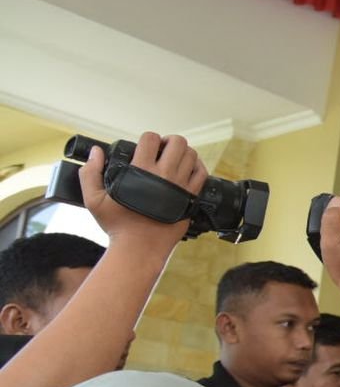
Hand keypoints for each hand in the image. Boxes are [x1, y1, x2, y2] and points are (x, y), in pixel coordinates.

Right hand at [80, 132, 205, 251]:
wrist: (139, 248)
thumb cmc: (117, 225)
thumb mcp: (94, 200)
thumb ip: (90, 173)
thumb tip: (96, 152)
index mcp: (141, 171)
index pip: (150, 139)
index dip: (147, 138)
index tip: (145, 147)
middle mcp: (164, 176)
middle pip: (178, 142)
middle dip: (169, 141)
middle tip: (163, 150)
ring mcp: (180, 186)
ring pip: (192, 155)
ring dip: (184, 153)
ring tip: (175, 159)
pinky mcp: (190, 198)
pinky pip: (202, 174)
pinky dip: (197, 167)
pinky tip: (188, 170)